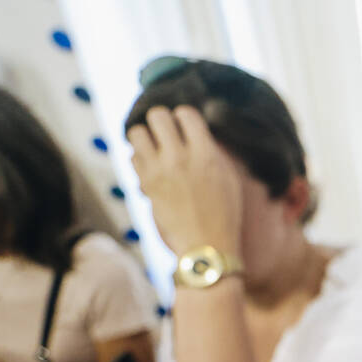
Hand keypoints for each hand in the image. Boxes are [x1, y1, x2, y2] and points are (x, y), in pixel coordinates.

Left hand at [127, 105, 243, 258]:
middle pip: (158, 115)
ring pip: (136, 132)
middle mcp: (180, 157)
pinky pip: (132, 157)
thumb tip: (195, 132)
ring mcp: (159, 171)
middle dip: (161, 121)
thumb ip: (212, 151)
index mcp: (206, 154)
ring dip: (145, 137)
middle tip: (166, 134)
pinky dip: (139, 158)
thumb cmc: (223, 215)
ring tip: (154, 148)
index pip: (186, 113)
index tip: (185, 127)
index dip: (184, 117)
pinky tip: (151, 168)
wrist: (206, 247)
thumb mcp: (229, 179)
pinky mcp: (145, 184)